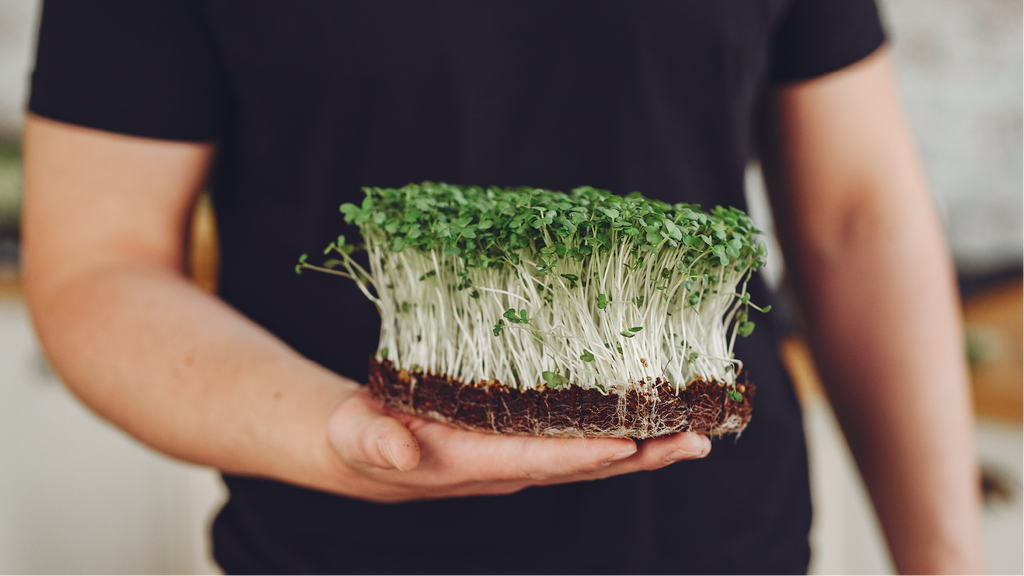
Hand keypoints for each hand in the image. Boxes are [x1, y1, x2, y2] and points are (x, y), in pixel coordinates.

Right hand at [326, 388, 710, 502]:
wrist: (367, 450)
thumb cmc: (361, 436)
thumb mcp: (359, 434)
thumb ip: (375, 441)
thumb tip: (397, 451)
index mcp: (470, 464)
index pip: (536, 460)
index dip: (581, 454)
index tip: (628, 444)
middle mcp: (507, 466)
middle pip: (584, 466)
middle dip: (640, 455)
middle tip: (696, 440)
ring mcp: (521, 457)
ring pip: (592, 456)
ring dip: (646, 447)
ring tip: (697, 434)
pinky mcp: (524, 441)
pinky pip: (581, 440)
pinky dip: (622, 432)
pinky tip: (654, 419)